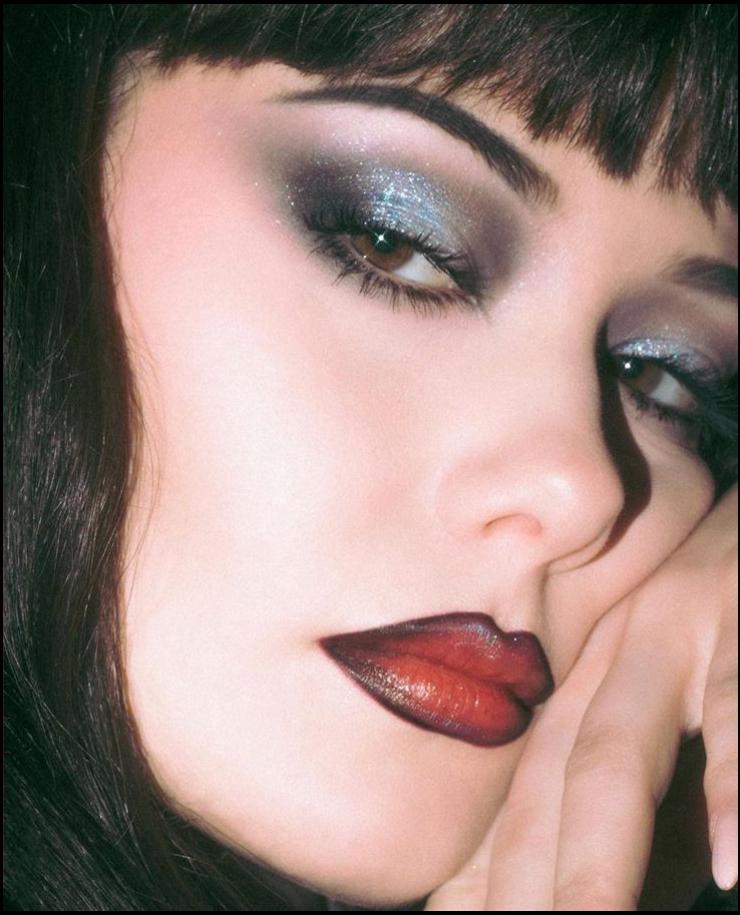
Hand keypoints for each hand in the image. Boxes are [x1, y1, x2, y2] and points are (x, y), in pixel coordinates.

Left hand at [425, 483, 737, 910]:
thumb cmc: (713, 635)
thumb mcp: (663, 715)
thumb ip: (626, 805)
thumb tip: (564, 887)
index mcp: (580, 686)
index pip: (518, 799)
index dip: (479, 874)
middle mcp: (602, 665)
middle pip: (544, 790)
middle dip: (520, 885)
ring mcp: (669, 638)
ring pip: (614, 757)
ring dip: (597, 858)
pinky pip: (736, 704)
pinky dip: (735, 780)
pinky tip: (732, 861)